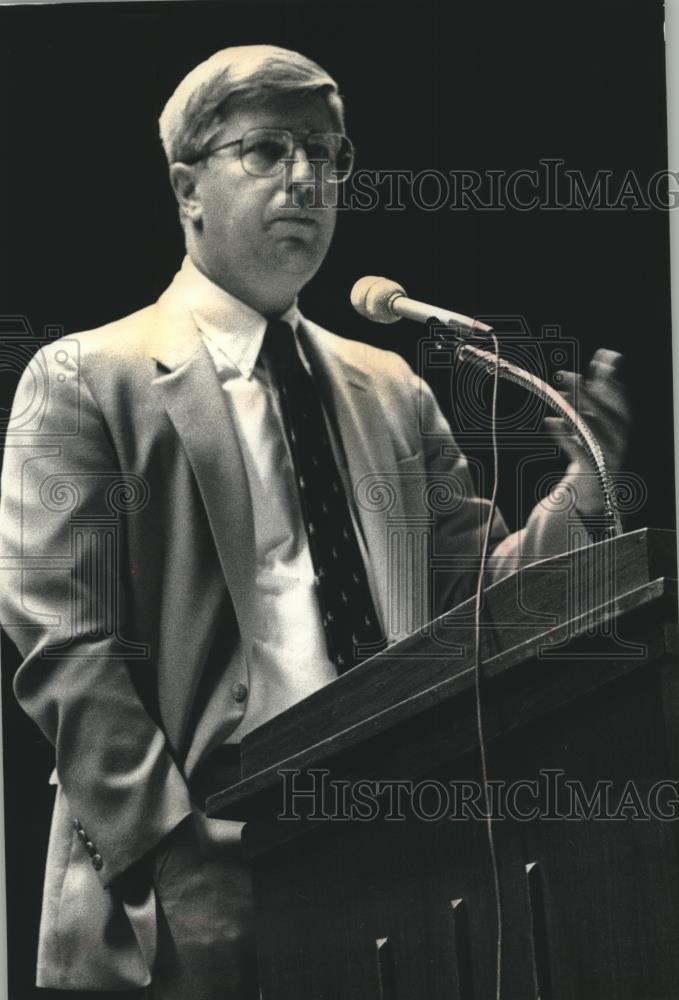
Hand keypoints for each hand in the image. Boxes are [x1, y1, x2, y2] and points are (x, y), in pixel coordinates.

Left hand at [545, 348, 629, 473]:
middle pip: (607, 413)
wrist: (588, 494)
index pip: (620, 401)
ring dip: (576, 410)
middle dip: (587, 392)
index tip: (601, 359)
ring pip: (594, 430)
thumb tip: (581, 375)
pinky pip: (578, 449)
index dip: (612, 380)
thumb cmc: (588, 456)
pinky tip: (549, 421)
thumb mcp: (589, 428)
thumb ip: (588, 405)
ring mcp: (607, 457)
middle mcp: (618, 441)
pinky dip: (563, 435)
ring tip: (559, 396)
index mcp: (620, 429)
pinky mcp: (592, 470)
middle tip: (564, 375)